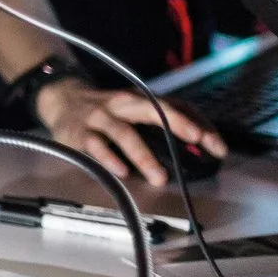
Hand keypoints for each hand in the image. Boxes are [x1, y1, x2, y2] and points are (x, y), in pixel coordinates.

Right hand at [34, 79, 225, 185]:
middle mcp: (123, 104)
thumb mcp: (133, 110)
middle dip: (175, 123)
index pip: (175, 107)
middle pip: (151, 109)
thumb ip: (160, 125)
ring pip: (124, 133)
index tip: (217, 147)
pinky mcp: (80, 131)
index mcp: (140, 99)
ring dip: (144, 155)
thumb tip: (196, 147)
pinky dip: (109, 158)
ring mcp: (100, 117)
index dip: (198, 124)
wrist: (60, 99)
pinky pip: (96, 145)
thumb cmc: (106, 110)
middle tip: (196, 139)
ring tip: (159, 177)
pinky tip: (122, 172)